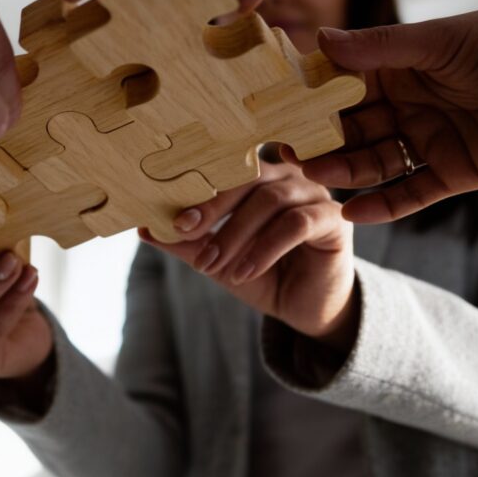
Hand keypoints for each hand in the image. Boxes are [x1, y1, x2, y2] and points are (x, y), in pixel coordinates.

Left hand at [142, 160, 357, 350]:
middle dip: (213, 208)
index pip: (225, 169)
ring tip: (212, 266)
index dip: (198, 190)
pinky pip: (296, 225)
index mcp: (258, 176)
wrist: (303, 307)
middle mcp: (288, 175)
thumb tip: (144, 228)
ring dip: (235, 235)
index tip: (175, 221)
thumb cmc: (261, 273)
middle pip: (248, 176)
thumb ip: (186, 242)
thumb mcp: (217, 258)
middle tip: (188, 237)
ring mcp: (314, 193)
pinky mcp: (334, 219)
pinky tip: (243, 272)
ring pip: (270, 201)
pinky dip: (264, 249)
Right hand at [287, 5, 477, 222]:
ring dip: (345, 170)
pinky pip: (412, 194)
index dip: (314, 100)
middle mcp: (410, 106)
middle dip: (322, 140)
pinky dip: (384, 206)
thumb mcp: (436, 41)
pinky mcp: (454, 174)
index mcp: (402, 70)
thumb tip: (321, 40)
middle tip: (288, 151)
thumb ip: (378, 46)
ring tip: (315, 174)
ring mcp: (430, 142)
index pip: (346, 88)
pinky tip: (352, 211)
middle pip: (354, 129)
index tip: (280, 108)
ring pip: (377, 162)